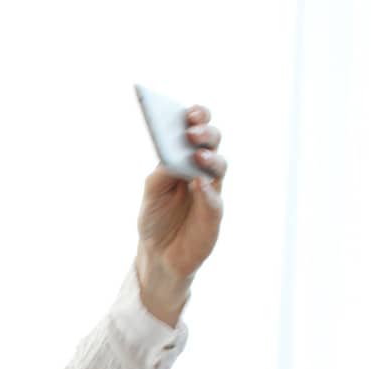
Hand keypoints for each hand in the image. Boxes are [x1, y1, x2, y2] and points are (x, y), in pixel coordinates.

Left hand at [135, 105, 226, 324]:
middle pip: (212, 143)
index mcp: (186, 157)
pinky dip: (207, 191)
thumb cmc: (156, 217)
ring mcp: (211, 191)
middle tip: (191, 130)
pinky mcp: (213, 215)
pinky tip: (198, 184)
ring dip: (209, 158)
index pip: (197, 129)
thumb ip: (161, 173)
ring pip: (219, 167)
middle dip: (204, 132)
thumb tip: (172, 158)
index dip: (197, 117)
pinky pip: (214, 200)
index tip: (189, 111)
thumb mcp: (151, 192)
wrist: (159, 254)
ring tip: (197, 155)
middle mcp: (202, 170)